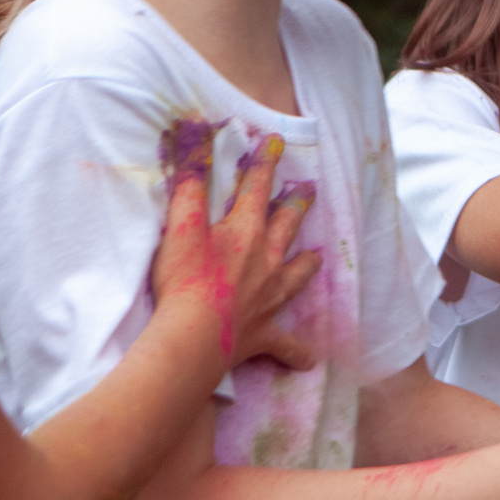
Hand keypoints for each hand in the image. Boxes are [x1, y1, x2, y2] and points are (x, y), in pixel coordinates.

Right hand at [150, 134, 322, 371]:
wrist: (194, 336)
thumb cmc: (184, 280)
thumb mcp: (181, 226)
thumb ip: (190, 185)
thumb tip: (195, 140)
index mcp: (246, 231)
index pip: (257, 188)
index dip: (265, 163)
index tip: (277, 143)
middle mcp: (267, 260)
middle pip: (286, 226)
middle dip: (296, 206)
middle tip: (309, 192)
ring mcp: (270, 297)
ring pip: (296, 276)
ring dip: (306, 265)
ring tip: (318, 257)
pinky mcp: (265, 333)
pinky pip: (286, 346)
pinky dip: (296, 353)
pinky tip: (306, 360)